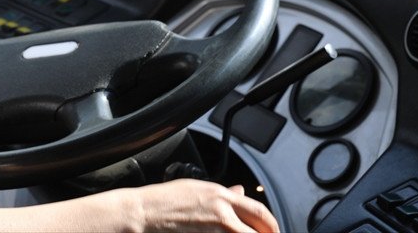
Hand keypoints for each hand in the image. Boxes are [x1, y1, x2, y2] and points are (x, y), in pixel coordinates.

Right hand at [137, 180, 279, 232]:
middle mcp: (223, 215)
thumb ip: (224, 193)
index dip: (272, 225)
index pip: (261, 213)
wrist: (145, 213)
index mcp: (222, 197)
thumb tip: (241, 192)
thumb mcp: (197, 189)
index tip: (272, 230)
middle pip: (260, 231)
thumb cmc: (165, 200)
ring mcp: (215, 232)